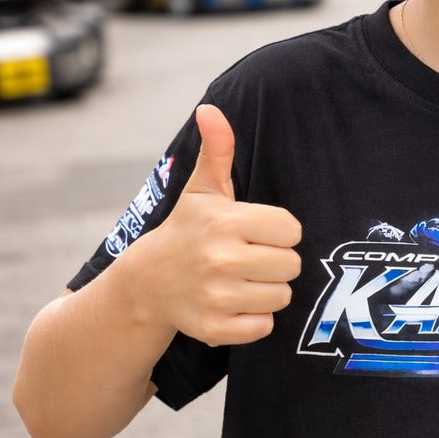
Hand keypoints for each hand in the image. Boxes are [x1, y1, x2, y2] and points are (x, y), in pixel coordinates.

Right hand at [140, 104, 301, 346]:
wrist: (146, 283)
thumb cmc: (187, 229)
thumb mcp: (203, 188)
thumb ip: (218, 148)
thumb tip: (210, 109)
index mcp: (226, 221)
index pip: (292, 229)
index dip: (279, 231)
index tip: (256, 232)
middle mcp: (221, 259)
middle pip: (291, 265)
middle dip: (276, 261)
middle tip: (249, 257)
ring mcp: (216, 296)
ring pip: (281, 296)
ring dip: (268, 290)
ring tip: (242, 280)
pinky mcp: (214, 328)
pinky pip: (264, 327)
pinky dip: (255, 319)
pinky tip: (234, 303)